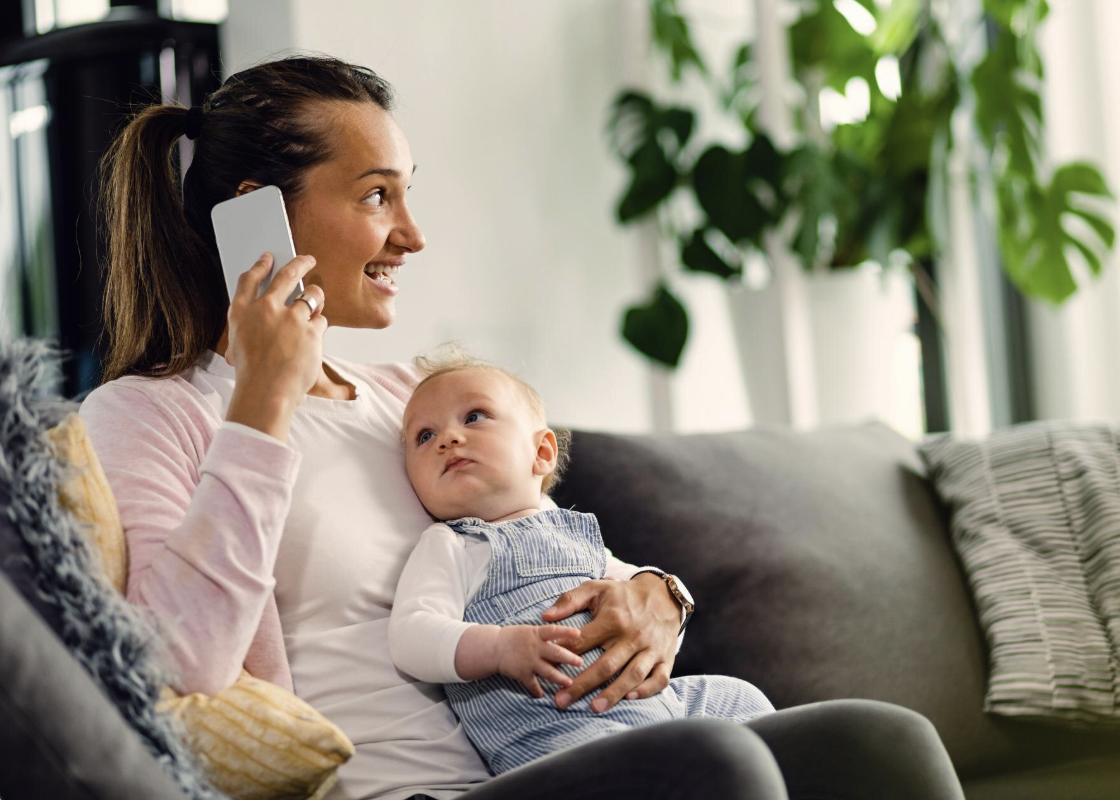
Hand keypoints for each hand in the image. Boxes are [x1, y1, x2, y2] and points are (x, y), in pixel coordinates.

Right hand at [225, 253, 326, 407]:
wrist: (266, 393)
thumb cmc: (252, 375)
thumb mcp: (238, 345)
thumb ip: (253, 324)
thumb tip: (268, 311)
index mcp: (242, 312)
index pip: (249, 279)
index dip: (260, 265)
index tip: (268, 258)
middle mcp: (266, 309)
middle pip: (286, 274)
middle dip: (300, 262)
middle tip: (308, 259)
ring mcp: (290, 317)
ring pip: (312, 295)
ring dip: (316, 297)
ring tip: (315, 304)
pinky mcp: (311, 330)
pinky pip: (321, 320)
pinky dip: (319, 328)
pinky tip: (312, 339)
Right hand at [495, 625, 583, 697]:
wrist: (494, 647)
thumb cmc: (514, 637)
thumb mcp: (529, 630)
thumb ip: (545, 636)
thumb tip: (563, 639)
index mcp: (536, 634)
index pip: (554, 631)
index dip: (566, 632)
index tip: (579, 634)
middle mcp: (535, 648)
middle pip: (555, 653)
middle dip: (569, 658)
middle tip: (581, 662)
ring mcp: (529, 662)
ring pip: (548, 672)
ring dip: (560, 678)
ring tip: (570, 683)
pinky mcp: (522, 674)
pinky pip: (532, 684)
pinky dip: (537, 690)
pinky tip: (542, 695)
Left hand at [541, 574, 678, 712]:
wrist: (665, 595)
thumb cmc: (624, 594)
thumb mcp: (597, 588)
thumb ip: (570, 600)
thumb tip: (545, 616)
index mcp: (613, 620)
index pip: (583, 641)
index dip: (564, 654)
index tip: (548, 669)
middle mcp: (632, 636)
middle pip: (606, 665)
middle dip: (582, 685)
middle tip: (561, 701)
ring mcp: (651, 649)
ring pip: (632, 675)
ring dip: (614, 693)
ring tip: (594, 708)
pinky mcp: (666, 658)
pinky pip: (659, 679)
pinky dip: (646, 690)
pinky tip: (630, 698)